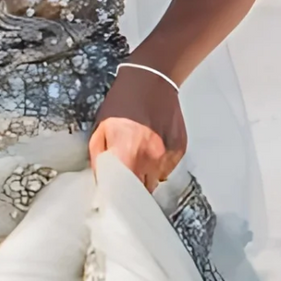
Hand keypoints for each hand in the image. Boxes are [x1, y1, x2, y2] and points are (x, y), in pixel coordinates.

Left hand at [89, 65, 186, 192]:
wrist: (151, 83)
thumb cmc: (121, 104)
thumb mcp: (100, 128)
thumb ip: (99, 157)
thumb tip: (100, 180)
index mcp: (128, 153)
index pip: (125, 192)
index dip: (119, 197)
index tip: (113, 197)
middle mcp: (152, 158)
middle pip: (144, 190)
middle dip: (133, 188)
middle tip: (125, 179)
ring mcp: (169, 155)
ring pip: (158, 180)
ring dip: (147, 176)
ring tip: (139, 157)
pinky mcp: (181, 150)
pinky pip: (168, 168)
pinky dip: (159, 164)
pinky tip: (151, 148)